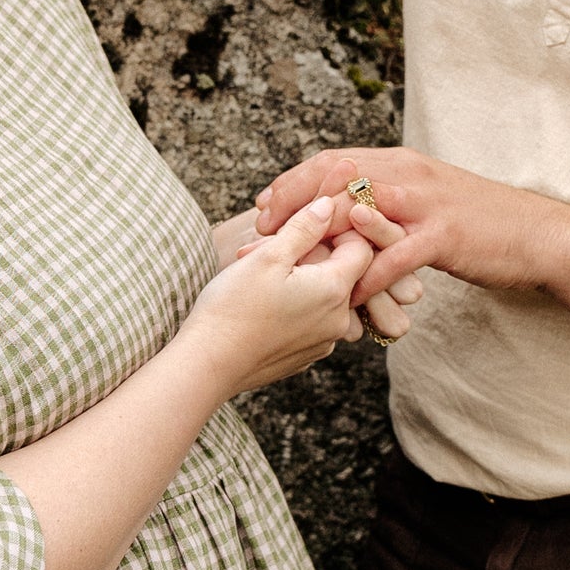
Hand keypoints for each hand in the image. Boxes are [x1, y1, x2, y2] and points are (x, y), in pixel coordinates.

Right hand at [181, 197, 373, 397]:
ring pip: (325, 296)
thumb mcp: (268, 256)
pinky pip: (312, 320)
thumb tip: (329, 205)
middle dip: (312, 254)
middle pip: (342, 272)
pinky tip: (263, 304)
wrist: (208, 364)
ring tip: (261, 278)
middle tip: (271, 251)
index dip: (337, 230)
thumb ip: (304, 228)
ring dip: (302, 280)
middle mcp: (339, 319)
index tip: (305, 227)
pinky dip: (296, 306)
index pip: (362, 246)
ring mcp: (323, 341)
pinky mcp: (306, 355)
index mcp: (335, 290)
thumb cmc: (233, 307)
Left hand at [254, 148, 569, 343]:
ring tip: (290, 265)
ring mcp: (426, 202)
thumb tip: (346, 213)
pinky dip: (368, 277)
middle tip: (261, 236)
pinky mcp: (444, 235)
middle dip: (291, 205)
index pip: (332, 160)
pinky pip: (395, 256)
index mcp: (399, 163)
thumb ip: (387, 201)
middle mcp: (407, 173)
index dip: (292, 182)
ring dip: (319, 237)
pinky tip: (347, 299)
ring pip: (358, 208)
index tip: (263, 207)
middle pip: (334, 177)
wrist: (538, 234)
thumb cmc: (478, 224)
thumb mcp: (425, 199)